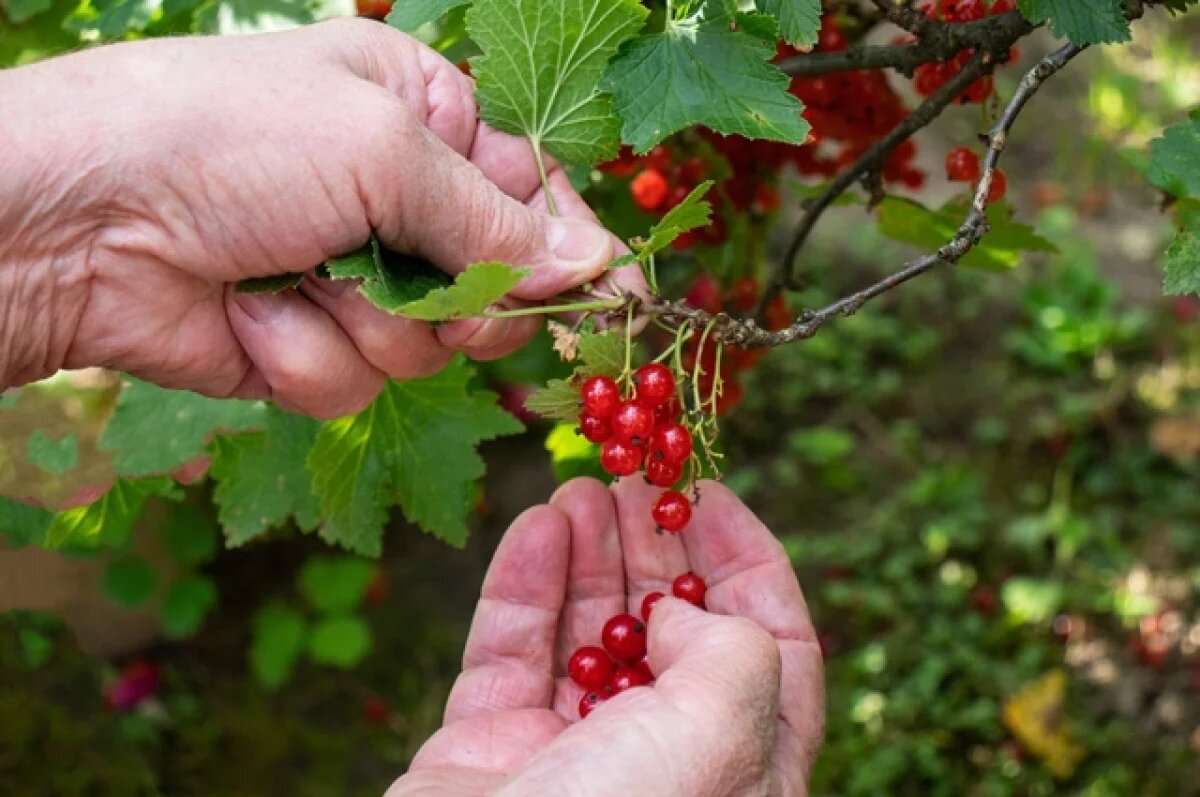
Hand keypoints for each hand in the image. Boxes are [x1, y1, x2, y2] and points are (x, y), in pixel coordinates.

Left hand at [0, 20, 637, 415]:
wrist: (78, 217)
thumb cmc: (233, 139)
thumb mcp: (383, 150)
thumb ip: (496, 220)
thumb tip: (598, 265)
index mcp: (419, 117)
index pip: (534, 189)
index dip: (568, 245)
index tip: (606, 294)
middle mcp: (392, 198)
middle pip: (494, 281)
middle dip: (462, 297)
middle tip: (427, 287)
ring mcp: (349, 277)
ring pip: (428, 347)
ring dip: (367, 323)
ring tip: (299, 276)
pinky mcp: (305, 346)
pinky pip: (355, 383)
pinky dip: (304, 355)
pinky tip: (251, 313)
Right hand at [389, 478, 823, 796]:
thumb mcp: (715, 744)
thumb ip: (734, 656)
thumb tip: (685, 615)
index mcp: (744, 770)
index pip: (774, 646)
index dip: (750, 560)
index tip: (713, 491)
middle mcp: (665, 760)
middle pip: (675, 627)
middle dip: (658, 544)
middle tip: (636, 471)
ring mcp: (574, 754)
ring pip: (589, 629)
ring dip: (589, 549)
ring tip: (581, 482)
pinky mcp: (492, 748)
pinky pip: (511, 650)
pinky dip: (523, 583)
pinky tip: (535, 525)